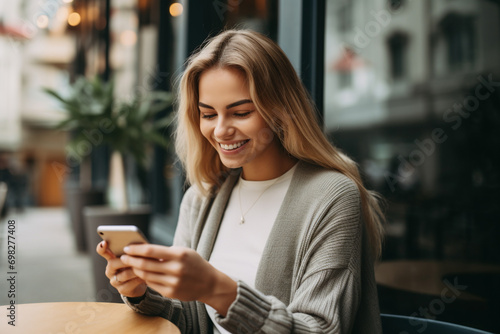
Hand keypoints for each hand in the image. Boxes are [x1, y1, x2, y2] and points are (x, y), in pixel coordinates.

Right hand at [96, 241, 146, 297]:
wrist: (140, 283)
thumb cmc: (137, 265)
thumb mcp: (135, 257)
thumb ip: (134, 251)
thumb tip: (141, 244)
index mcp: (111, 259)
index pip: (103, 252)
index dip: (101, 248)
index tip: (104, 242)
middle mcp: (110, 270)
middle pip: (113, 263)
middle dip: (126, 260)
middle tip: (135, 257)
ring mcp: (114, 281)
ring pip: (124, 274)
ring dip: (136, 269)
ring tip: (145, 266)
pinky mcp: (122, 290)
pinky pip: (130, 284)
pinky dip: (139, 279)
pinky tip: (146, 276)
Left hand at [121, 244, 236, 315]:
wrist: (209, 283)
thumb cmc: (194, 263)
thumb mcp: (184, 252)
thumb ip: (165, 252)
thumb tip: (143, 249)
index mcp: (179, 255)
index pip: (151, 250)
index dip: (136, 249)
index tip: (127, 248)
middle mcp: (176, 269)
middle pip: (145, 264)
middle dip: (131, 260)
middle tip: (124, 257)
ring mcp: (173, 282)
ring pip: (146, 275)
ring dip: (136, 270)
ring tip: (131, 265)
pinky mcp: (171, 292)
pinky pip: (152, 284)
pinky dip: (145, 278)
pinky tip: (142, 274)